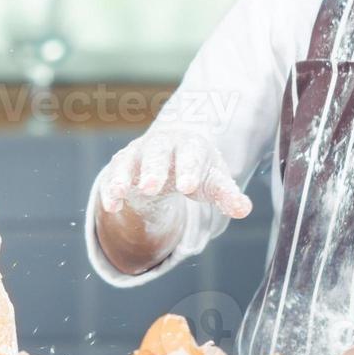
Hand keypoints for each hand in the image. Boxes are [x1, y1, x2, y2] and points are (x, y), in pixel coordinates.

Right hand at [99, 129, 252, 219]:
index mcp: (190, 146)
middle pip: (156, 154)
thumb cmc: (197, 168)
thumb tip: (244, 209)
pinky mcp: (121, 165)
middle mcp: (161, 145)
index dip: (189, 169)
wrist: (172, 147)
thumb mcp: (213, 180)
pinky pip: (112, 175)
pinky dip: (110, 189)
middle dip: (152, 169)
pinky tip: (111, 206)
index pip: (191, 156)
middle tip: (150, 187)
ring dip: (123, 176)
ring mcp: (138, 154)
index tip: (188, 187)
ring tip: (120, 193)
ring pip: (128, 161)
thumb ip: (226, 194)